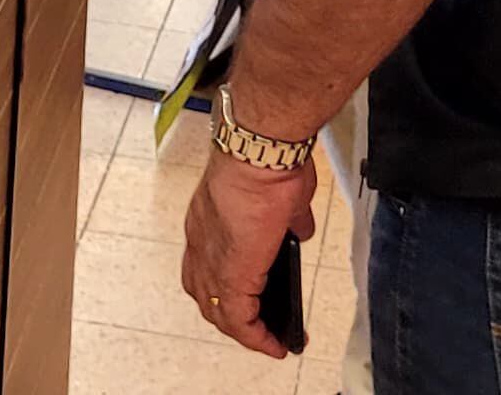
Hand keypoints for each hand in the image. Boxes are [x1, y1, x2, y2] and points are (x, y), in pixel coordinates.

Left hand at [179, 145, 319, 358]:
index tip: (244, 302)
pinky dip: (255, 336)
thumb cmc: (265, 163)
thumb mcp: (281, 198)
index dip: (222, 288)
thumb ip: (287, 221)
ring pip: (217, 311)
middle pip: (205, 295)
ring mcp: (212, 261)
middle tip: (256, 328)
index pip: (205, 266)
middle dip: (230, 316)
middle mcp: (201, 244)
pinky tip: (274, 344)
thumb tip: (299, 230)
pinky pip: (239, 319)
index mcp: (208, 223)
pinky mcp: (231, 275)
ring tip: (267, 341)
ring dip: (242, 330)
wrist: (259, 156)